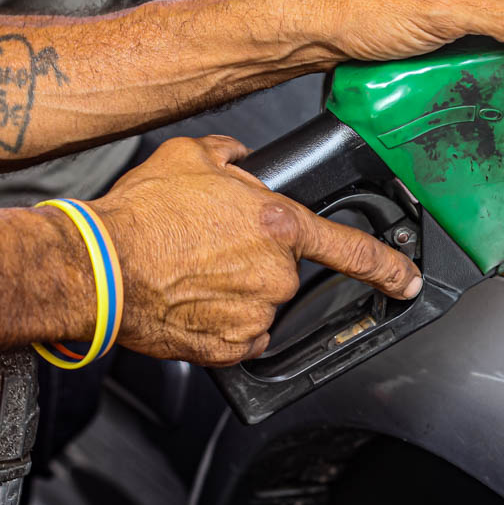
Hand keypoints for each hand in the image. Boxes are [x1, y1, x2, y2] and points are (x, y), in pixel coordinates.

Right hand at [92, 136, 420, 365]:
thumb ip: (230, 157)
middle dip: (256, 262)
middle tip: (210, 250)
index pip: (350, 249)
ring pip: (261, 305)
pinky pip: (239, 336)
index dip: (386, 267)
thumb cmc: (140, 216)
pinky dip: (219, 323)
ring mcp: (255, 315)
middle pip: (286, 272)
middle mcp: (274, 274)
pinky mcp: (229, 348)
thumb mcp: (190, 157)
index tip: (405, 280)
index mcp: (277, 224)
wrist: (98, 267)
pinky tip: (190, 300)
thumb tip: (239, 160)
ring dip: (235, 293)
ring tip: (191, 273)